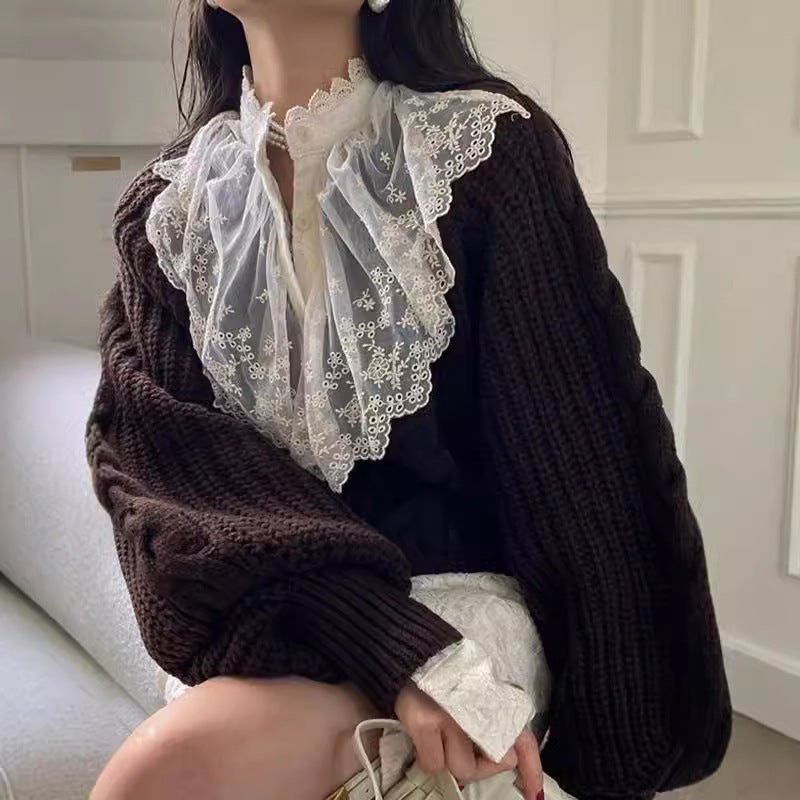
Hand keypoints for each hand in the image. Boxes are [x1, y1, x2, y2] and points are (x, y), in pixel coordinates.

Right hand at [394, 683, 542, 799]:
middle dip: (480, 766)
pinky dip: (430, 758)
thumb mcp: (482, 698)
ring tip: (442, 739)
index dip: (531, 768)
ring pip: (461, 768)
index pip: (523, 740)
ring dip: (451, 760)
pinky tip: (426, 740)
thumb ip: (496, 724)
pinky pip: (432, 764)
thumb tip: (506, 759)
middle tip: (467, 752)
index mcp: (496, 702)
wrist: (418, 657)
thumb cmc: (452, 682)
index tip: (535, 793)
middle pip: (490, 763)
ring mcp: (450, 718)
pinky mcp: (424, 724)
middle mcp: (477, 711)